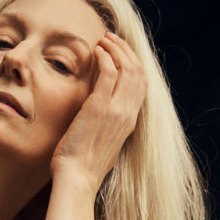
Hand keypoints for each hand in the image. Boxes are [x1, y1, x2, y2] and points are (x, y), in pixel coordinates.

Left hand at [50, 31, 146, 193]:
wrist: (77, 180)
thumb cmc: (82, 168)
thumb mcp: (103, 145)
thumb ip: (108, 128)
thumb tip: (101, 119)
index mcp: (130, 122)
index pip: (142, 84)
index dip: (133, 63)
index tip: (120, 53)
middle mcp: (128, 113)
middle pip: (137, 71)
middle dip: (125, 50)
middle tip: (110, 39)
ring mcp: (116, 110)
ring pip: (126, 67)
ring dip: (115, 49)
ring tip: (103, 40)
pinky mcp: (99, 108)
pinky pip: (109, 73)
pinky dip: (104, 58)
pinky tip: (96, 51)